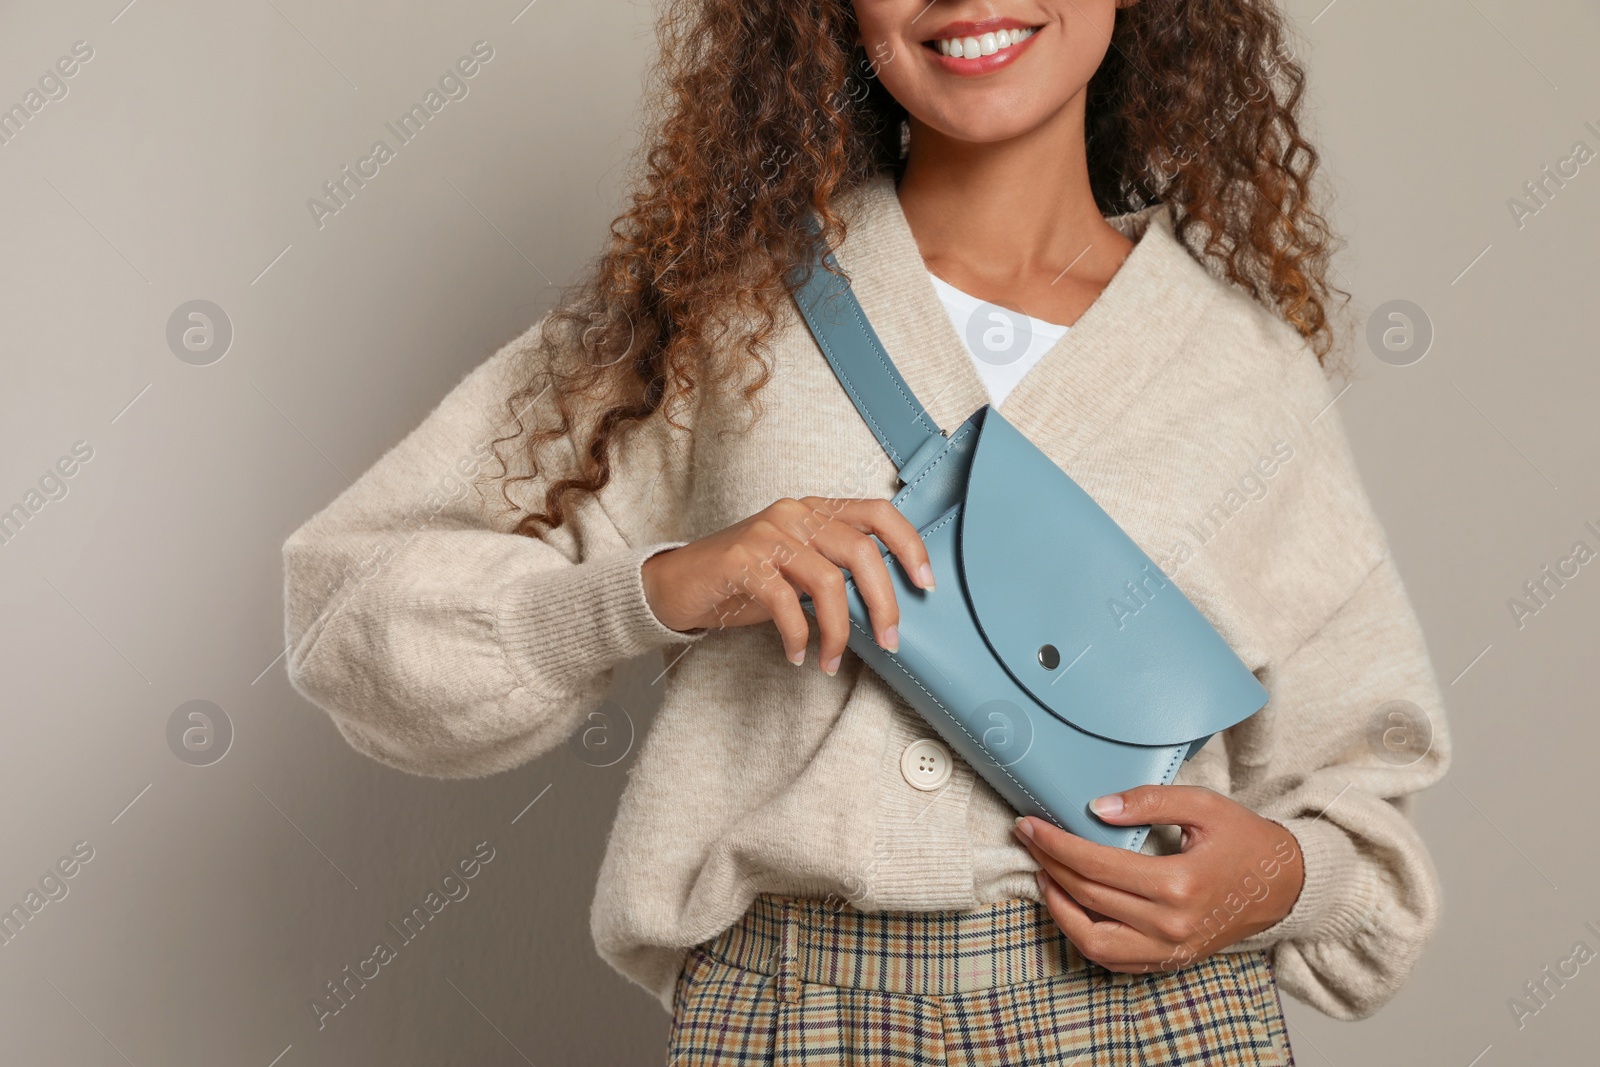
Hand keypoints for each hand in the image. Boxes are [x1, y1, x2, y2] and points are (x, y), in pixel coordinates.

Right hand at [640, 496, 933, 673]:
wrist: (679, 584)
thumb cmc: (745, 580)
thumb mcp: (798, 570)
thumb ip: (837, 574)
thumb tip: (885, 609)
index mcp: (815, 510)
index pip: (878, 512)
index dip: (910, 545)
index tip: (926, 584)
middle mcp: (795, 514)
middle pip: (862, 551)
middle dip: (884, 603)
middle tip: (889, 641)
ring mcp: (767, 534)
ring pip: (828, 581)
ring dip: (839, 632)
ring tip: (832, 661)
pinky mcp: (741, 561)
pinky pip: (786, 603)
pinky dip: (798, 637)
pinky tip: (798, 655)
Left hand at [1012, 785, 1304, 972]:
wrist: (1284, 885)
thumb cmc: (1245, 841)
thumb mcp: (1204, 805)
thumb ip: (1150, 801)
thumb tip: (1098, 807)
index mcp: (1178, 884)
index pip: (1096, 866)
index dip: (1056, 844)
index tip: (1030, 825)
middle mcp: (1170, 925)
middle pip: (1088, 897)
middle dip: (1049, 865)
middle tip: (1028, 839)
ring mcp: (1169, 950)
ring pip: (1092, 940)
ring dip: (1058, 907)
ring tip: (1042, 873)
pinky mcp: (1169, 961)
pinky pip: (1113, 959)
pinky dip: (1082, 934)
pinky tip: (1069, 905)